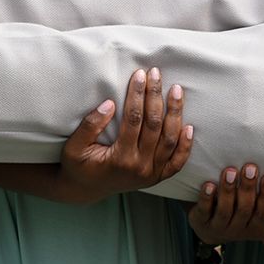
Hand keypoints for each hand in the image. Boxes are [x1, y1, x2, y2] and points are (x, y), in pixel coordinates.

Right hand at [58, 67, 193, 202]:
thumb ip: (89, 126)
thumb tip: (109, 104)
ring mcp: (152, 174)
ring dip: (175, 113)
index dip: (137, 95)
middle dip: (156, 96)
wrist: (85, 189)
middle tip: (156, 74)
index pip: (134, 119)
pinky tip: (189, 126)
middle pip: (154, 125)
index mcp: (120, 159)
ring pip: (170, 140)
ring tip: (177, 90)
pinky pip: (177, 162)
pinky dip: (185, 145)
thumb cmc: (78, 166)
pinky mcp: (158, 177)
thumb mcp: (74, 147)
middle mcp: (140, 167)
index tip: (139, 74)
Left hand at [188, 161, 263, 245]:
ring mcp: (219, 227)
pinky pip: (204, 211)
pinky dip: (206, 198)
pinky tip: (209, 185)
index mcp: (256, 228)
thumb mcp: (259, 216)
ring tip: (230, 171)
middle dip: (248, 188)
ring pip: (225, 211)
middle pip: (245, 210)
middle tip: (250, 168)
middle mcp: (238, 230)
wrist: (209, 224)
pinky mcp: (201, 223)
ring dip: (228, 190)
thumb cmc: (241, 212)